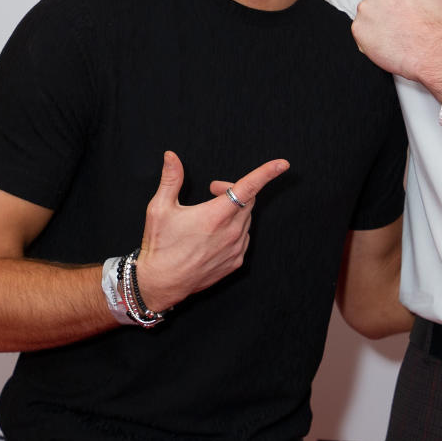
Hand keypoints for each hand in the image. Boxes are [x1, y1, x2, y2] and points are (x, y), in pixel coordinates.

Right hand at [134, 151, 287, 312]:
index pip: (248, 188)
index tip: (282, 164)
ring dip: (234, 209)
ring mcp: (235, 249)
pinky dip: (235, 229)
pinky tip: (215, 233)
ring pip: (247, 218)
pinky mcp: (235, 261)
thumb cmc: (159, 246)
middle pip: (248, 200)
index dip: (267, 173)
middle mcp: (231, 232)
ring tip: (210, 214)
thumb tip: (171, 157)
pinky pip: (244, 237)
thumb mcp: (159, 208)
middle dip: (233, 189)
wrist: (160, 283)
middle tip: (212, 191)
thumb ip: (171, 178)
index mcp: (216, 215)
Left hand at [352, 0, 441, 99]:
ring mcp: (366, 10)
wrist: (432, 52)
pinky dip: (371, 38)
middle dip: (386, 8)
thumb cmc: (438, 27)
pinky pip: (361, 32)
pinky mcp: (358, 29)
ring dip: (377, 22)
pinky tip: (387, 43)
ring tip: (394, 35)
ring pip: (368, 14)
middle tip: (399, 23)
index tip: (403, 9)